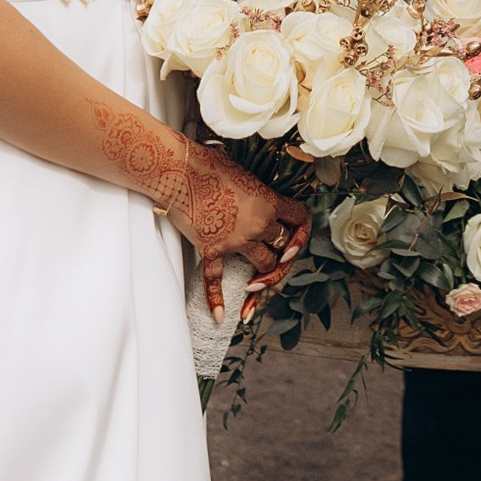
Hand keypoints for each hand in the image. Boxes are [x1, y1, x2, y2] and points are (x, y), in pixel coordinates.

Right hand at [160, 139, 309, 307]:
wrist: (179, 170)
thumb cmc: (209, 164)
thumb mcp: (243, 173)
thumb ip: (256, 193)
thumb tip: (258, 199)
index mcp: (269, 202)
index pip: (301, 219)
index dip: (301, 232)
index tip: (293, 239)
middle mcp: (258, 224)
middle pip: (281, 247)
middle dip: (280, 255)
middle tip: (272, 261)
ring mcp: (236, 240)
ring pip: (264, 265)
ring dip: (263, 273)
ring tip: (255, 281)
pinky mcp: (212, 249)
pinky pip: (216, 281)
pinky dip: (217, 300)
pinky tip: (220, 315)